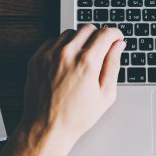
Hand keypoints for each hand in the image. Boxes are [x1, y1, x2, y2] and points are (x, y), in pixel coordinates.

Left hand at [18, 25, 124, 155]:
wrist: (47, 127)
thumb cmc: (77, 116)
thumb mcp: (106, 94)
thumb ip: (113, 65)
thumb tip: (118, 46)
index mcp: (87, 62)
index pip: (106, 33)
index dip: (115, 34)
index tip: (117, 38)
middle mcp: (67, 53)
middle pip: (88, 28)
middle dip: (98, 36)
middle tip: (101, 50)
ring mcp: (49, 54)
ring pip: (70, 32)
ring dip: (80, 40)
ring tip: (83, 58)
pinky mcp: (37, 58)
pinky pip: (53, 40)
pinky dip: (63, 46)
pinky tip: (67, 62)